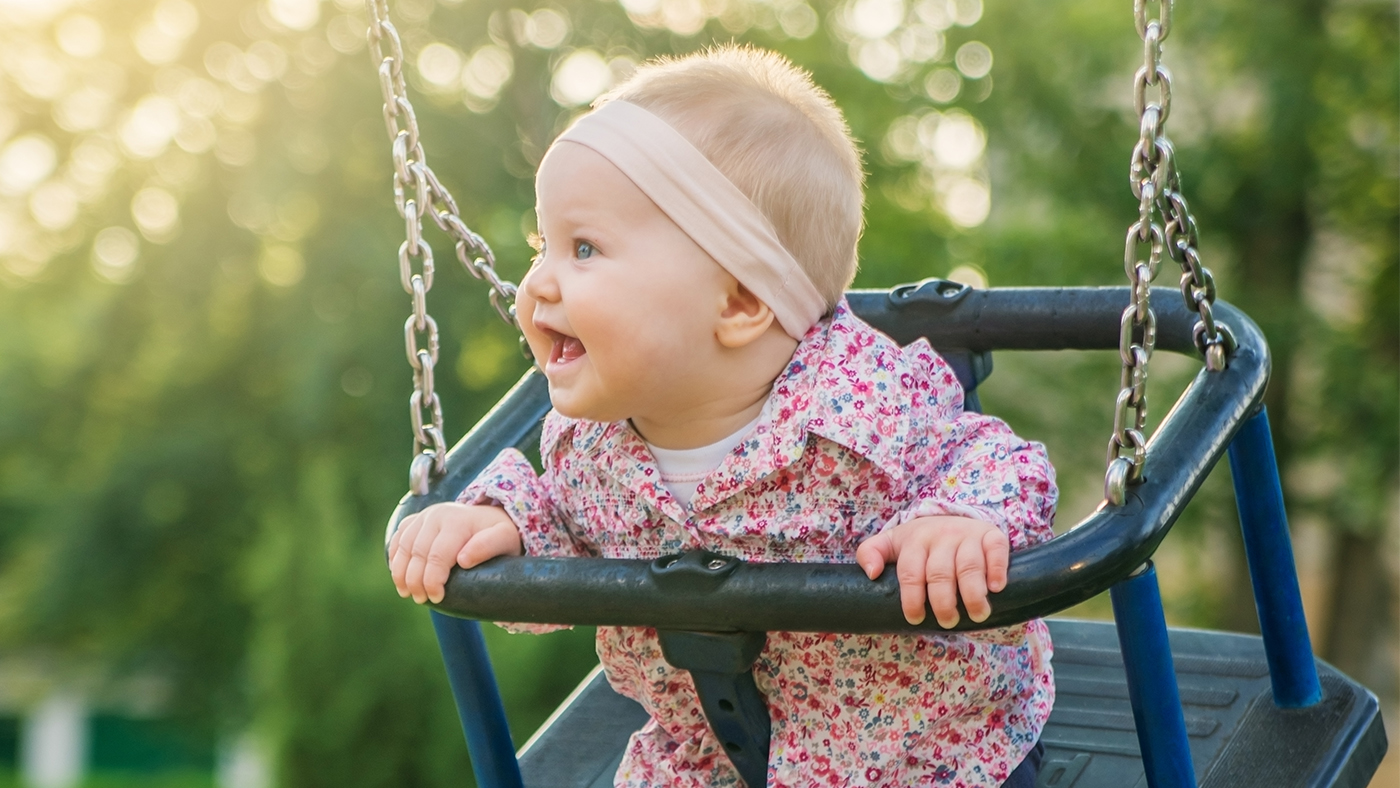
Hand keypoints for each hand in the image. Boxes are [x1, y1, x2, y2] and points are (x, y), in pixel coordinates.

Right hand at [388, 503, 523, 604]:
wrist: (490, 517)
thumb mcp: (504, 539)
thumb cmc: (499, 533)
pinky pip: (398, 539)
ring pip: (403, 546)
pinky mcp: (416, 520)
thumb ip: (488, 546)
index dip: (433, 581)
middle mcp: (437, 515)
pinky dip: (395, 558)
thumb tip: (463, 560)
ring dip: (400, 572)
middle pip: (417, 553)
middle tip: (421, 600)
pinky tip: (399, 575)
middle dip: (415, 581)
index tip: (436, 598)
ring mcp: (424, 516)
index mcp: (457, 521)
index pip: (437, 556)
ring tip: (407, 593)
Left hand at [855, 515, 1009, 627]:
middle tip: (948, 622)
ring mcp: (968, 534)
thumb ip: (871, 552)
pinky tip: (996, 588)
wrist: (953, 517)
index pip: (910, 572)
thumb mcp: (892, 543)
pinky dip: (997, 569)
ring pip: (969, 565)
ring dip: (973, 593)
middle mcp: (941, 535)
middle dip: (943, 602)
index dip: (912, 599)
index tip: (916, 619)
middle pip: (940, 573)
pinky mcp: (991, 535)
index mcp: (914, 540)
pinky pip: (996, 549)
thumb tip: (872, 573)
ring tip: (977, 614)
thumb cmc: (920, 541)